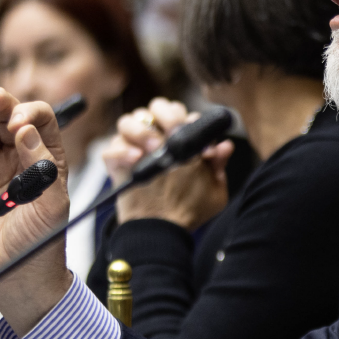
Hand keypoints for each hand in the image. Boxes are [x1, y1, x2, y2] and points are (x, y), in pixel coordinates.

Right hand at [0, 75, 72, 334]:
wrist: (16, 277)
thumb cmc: (41, 242)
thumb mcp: (52, 204)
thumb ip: (42, 166)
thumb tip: (25, 130)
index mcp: (47, 158)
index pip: (39, 121)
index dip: (28, 115)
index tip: (18, 126)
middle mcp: (19, 157)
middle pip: (6, 117)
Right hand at [103, 98, 232, 230]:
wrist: (160, 232)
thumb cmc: (188, 209)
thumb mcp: (211, 192)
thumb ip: (218, 167)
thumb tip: (226, 146)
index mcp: (178, 138)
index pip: (180, 113)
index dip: (187, 119)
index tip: (193, 132)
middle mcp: (155, 137)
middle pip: (155, 107)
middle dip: (165, 115)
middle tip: (173, 132)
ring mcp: (133, 148)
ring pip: (128, 121)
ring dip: (142, 131)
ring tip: (153, 147)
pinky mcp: (115, 163)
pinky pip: (112, 149)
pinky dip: (122, 152)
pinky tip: (136, 160)